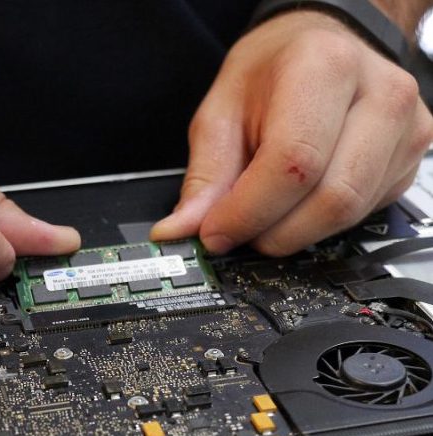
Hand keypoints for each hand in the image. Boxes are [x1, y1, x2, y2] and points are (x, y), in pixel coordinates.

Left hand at [151, 10, 432, 255]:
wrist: (322, 46)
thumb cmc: (273, 72)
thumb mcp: (221, 113)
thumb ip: (204, 178)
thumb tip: (181, 231)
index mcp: (324, 69)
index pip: (292, 165)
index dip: (248, 212)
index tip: (215, 233)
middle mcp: (379, 97)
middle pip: (329, 199)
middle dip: (272, 232)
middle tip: (239, 231)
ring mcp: (404, 131)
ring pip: (349, 215)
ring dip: (295, 233)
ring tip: (266, 214)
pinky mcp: (409, 161)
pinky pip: (363, 215)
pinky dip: (320, 224)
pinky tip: (300, 203)